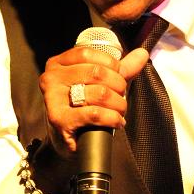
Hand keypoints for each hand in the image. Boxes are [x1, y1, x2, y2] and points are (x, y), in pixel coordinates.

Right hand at [34, 44, 148, 193]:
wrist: (68, 140)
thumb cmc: (84, 107)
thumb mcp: (101, 83)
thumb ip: (121, 69)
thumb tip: (142, 54)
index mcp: (58, 64)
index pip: (88, 53)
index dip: (111, 65)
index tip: (119, 77)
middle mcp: (51, 78)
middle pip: (96, 73)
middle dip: (118, 86)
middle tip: (120, 98)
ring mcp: (53, 99)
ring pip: (99, 93)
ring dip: (118, 104)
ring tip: (119, 111)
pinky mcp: (59, 119)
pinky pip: (94, 113)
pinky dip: (112, 118)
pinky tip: (117, 122)